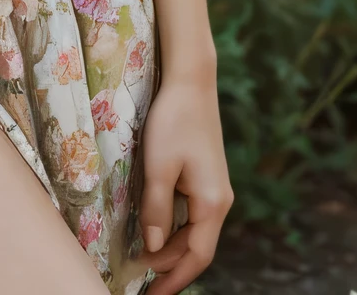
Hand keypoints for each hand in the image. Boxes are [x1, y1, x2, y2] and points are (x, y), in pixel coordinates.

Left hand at [136, 77, 234, 294]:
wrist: (191, 81)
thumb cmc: (173, 121)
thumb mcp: (158, 167)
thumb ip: (156, 210)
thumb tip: (152, 247)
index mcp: (212, 203)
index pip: (196, 257)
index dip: (174, 280)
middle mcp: (218, 200)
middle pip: (194, 247)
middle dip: (168, 266)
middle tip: (137, 279)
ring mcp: (213, 188)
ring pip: (192, 230)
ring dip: (169, 247)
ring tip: (141, 259)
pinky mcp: (205, 176)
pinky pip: (190, 213)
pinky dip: (173, 227)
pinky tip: (153, 228)